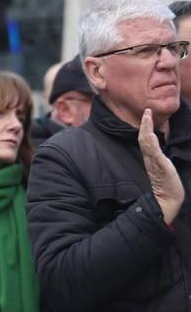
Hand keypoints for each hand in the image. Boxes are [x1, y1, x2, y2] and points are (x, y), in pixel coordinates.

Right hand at [139, 109, 183, 225]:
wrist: (168, 201)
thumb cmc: (168, 187)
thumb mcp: (164, 169)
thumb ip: (160, 160)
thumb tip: (159, 151)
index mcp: (151, 159)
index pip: (146, 140)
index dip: (145, 127)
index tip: (147, 115)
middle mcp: (150, 159)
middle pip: (143, 138)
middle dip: (145, 124)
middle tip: (146, 111)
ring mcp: (154, 162)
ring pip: (146, 142)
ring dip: (146, 128)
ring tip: (147, 116)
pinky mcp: (159, 167)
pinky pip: (153, 152)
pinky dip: (150, 142)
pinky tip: (150, 134)